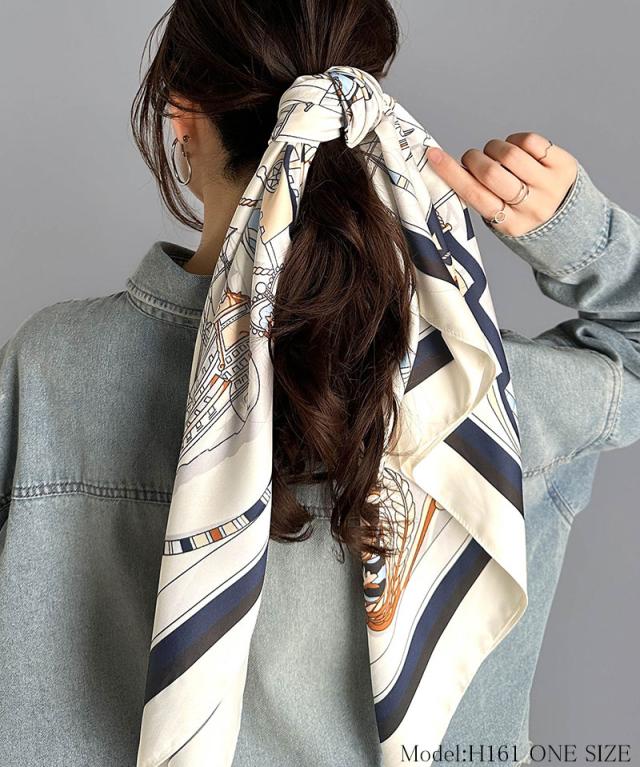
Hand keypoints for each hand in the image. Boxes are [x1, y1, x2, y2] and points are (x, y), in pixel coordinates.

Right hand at [426, 133, 578, 237]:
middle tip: (474, 159)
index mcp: (510, 225)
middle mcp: (532, 206)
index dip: (451, 173)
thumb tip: (457, 168)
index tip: (433, 155)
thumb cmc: (525, 218)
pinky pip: (530, 141)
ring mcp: (550, 185)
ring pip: (509, 154)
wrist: (573, 226)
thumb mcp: (502, 221)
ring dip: (494, 148)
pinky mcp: (563, 165)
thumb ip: (483, 199)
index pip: (475, 196)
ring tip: (496, 154)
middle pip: (491, 173)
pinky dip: (515, 140)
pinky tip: (516, 149)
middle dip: (475, 159)